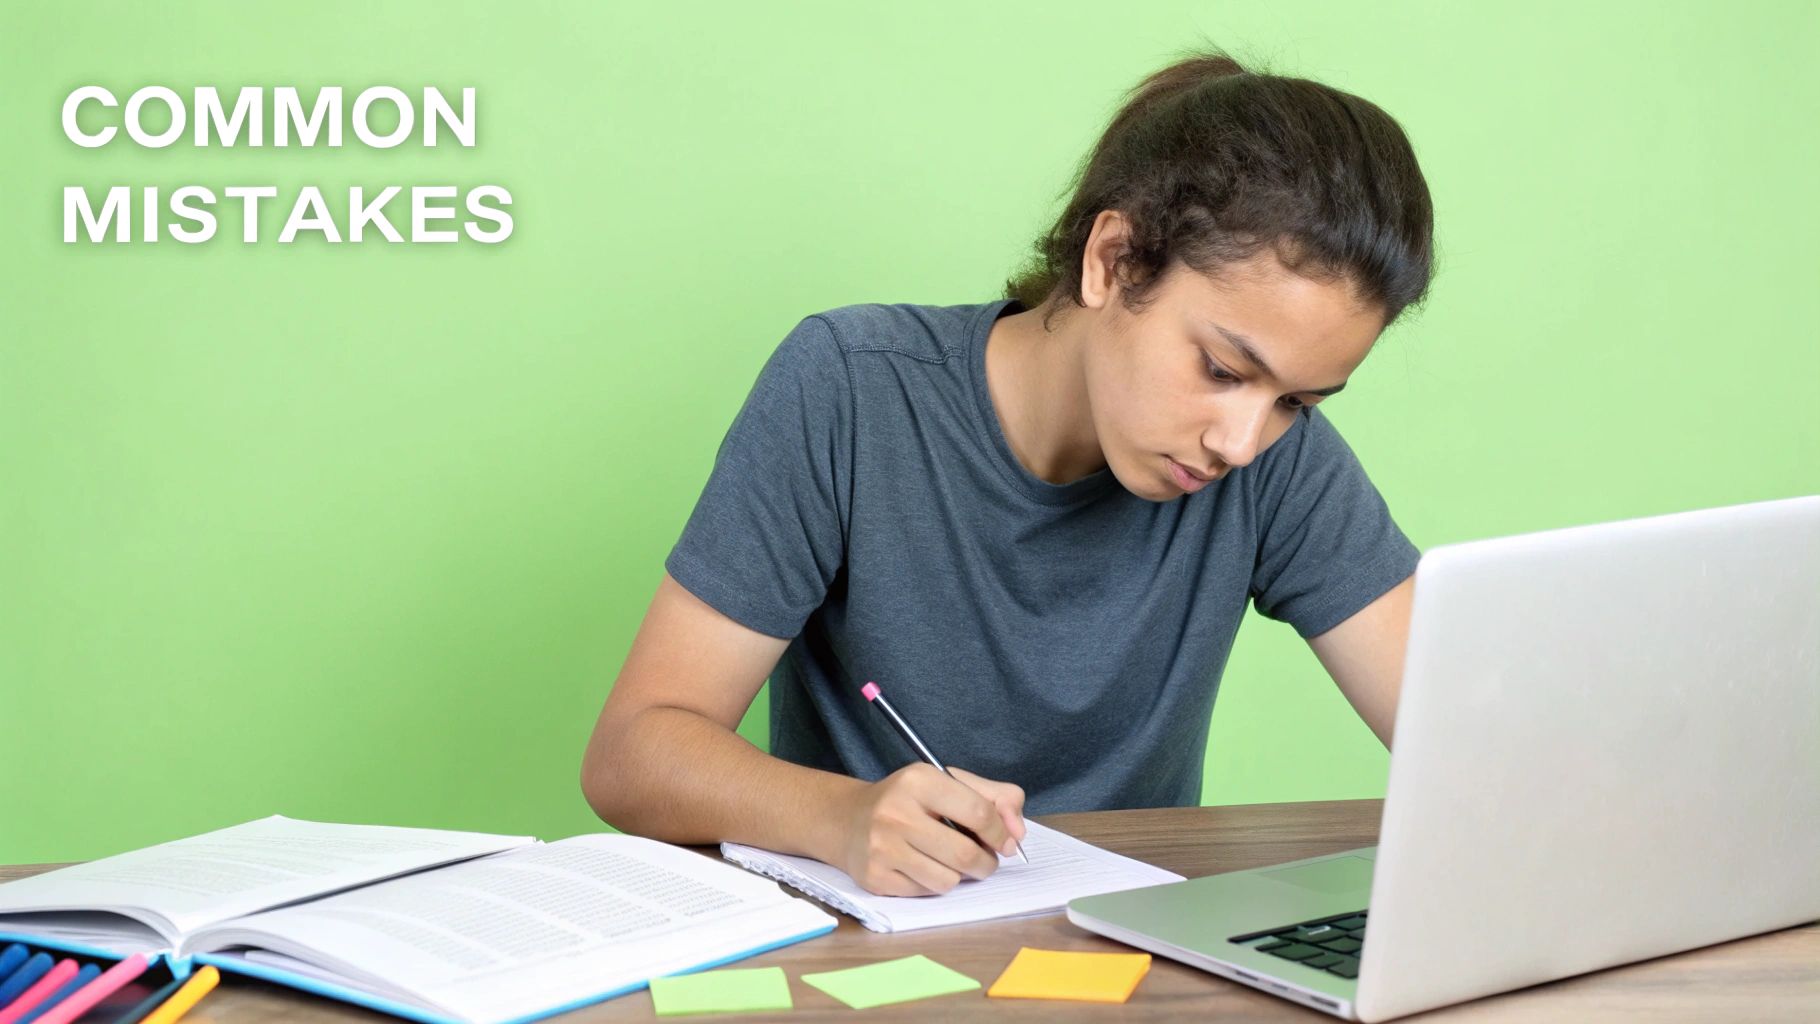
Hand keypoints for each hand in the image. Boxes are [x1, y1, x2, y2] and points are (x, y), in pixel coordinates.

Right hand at [832, 763, 1027, 895]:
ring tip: (950, 861)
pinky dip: (934, 884)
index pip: (978, 812)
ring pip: (948, 880)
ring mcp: (882, 848)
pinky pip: (926, 892)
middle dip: (986, 863)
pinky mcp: (875, 878)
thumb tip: (1017, 833)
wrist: (848, 820)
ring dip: (960, 876)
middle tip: (984, 859)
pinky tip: (924, 867)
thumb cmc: (909, 801)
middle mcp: (896, 813)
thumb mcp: (948, 782)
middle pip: (965, 854)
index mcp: (918, 780)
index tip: (1004, 840)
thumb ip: (994, 797)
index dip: (1000, 832)